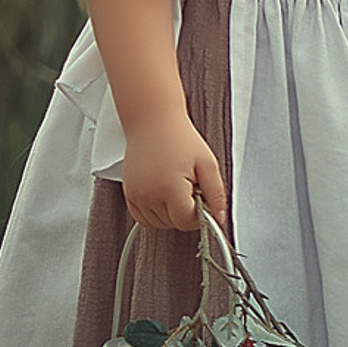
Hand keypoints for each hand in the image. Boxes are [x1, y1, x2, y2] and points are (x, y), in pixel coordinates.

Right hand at [122, 108, 229, 231]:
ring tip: (177, 187)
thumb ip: (216, 194)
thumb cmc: (179, 138)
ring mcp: (135, 195)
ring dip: (171, 213)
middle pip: (172, 223)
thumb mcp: (208, 164)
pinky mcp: (128, 194)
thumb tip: (219, 217)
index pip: (186, 221)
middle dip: (186, 211)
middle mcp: (148, 195)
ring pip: (158, 223)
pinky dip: (156, 212)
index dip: (200, 215)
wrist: (153, 122)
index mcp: (169, 188)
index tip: (203, 201)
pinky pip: (143, 217)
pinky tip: (165, 193)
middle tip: (191, 187)